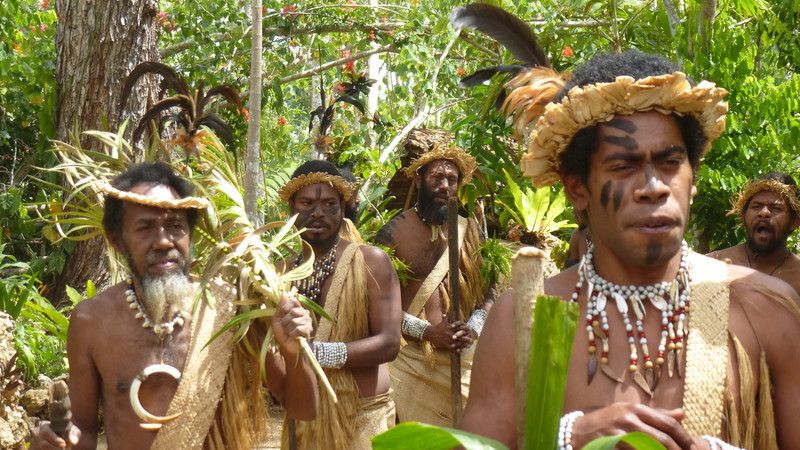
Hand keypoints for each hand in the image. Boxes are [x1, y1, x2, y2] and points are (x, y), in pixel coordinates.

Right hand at [29, 420, 79, 448]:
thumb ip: (73, 434)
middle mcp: (36, 433)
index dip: (55, 439)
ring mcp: (33, 442)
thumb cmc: (65, 432)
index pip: (46, 432)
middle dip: (54, 448)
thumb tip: (73, 442)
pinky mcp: (32, 448)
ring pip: (40, 449)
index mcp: (44, 425)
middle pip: (42, 443)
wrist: (59, 438)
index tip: (64, 444)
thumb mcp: (71, 430)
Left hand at [271, 293, 312, 358]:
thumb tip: (284, 293)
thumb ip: (280, 307)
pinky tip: (293, 337)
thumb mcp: (277, 319)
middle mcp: (304, 313)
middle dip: (285, 321)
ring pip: (295, 321)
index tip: (282, 314)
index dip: (286, 307)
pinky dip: (292, 334)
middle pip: (293, 311)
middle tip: (286, 327)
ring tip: (290, 333)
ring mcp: (308, 322)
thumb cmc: (282, 333)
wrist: (286, 347)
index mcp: (297, 309)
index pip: (294, 301)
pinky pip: (298, 329)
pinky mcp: (308, 330)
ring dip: (288, 329)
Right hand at [423, 315, 473, 351]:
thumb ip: (449, 315)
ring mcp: (447, 339)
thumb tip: (452, 308)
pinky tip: (460, 350)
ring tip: (468, 345)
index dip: (465, 328)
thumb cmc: (439, 327)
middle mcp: (449, 333)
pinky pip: (452, 347)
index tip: (470, 328)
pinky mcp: (445, 344)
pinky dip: (456, 349)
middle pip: (459, 335)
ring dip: (463, 344)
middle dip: (466, 337)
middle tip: (471, 338)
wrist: (431, 333)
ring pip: (457, 342)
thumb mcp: (444, 321)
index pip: (459, 327)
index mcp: (449, 327)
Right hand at [570, 404, 702, 449]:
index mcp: (636, 408)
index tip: (693, 447)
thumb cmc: (608, 421)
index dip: (684, 437)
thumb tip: (682, 413)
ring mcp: (621, 432)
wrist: (578, 431)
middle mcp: (630, 418)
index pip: (668, 422)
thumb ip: (656, 414)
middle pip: (663, 437)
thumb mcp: (629, 412)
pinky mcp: (614, 444)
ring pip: (653, 447)